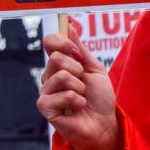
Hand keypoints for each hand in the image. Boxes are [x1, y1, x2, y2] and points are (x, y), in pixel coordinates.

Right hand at [38, 30, 118, 149]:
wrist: (104, 123)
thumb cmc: (99, 97)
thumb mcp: (94, 68)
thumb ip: (80, 50)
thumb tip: (68, 26)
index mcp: (60, 65)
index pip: (50, 42)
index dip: (61, 41)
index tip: (75, 50)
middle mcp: (49, 76)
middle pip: (56, 58)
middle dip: (78, 69)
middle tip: (84, 82)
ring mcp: (46, 91)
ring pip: (60, 75)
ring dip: (79, 86)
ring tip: (82, 96)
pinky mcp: (45, 107)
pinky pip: (62, 94)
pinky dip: (77, 100)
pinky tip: (78, 107)